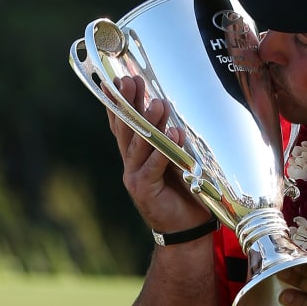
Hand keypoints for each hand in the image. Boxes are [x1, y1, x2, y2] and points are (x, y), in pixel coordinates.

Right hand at [105, 75, 209, 231]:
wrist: (188, 228)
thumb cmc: (185, 190)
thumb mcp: (178, 157)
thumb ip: (172, 137)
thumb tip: (175, 107)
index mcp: (137, 152)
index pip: (124, 122)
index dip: (119, 101)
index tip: (120, 78)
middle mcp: (131, 162)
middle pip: (126, 128)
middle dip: (128, 103)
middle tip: (132, 81)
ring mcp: (134, 176)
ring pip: (138, 145)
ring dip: (149, 123)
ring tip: (159, 104)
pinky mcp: (144, 190)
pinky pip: (151, 167)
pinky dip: (161, 151)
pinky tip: (171, 135)